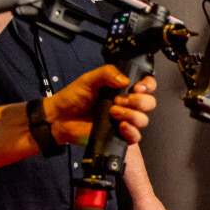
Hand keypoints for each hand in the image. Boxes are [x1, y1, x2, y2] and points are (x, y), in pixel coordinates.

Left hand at [42, 66, 157, 145]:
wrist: (60, 118)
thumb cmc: (73, 98)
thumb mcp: (89, 79)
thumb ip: (107, 73)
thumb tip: (125, 80)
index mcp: (122, 89)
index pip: (147, 85)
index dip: (148, 85)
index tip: (137, 87)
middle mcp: (127, 104)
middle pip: (150, 103)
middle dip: (139, 101)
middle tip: (120, 100)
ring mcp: (124, 120)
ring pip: (143, 120)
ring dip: (131, 115)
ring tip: (113, 112)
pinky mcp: (120, 135)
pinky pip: (136, 137)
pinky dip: (131, 131)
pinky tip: (120, 126)